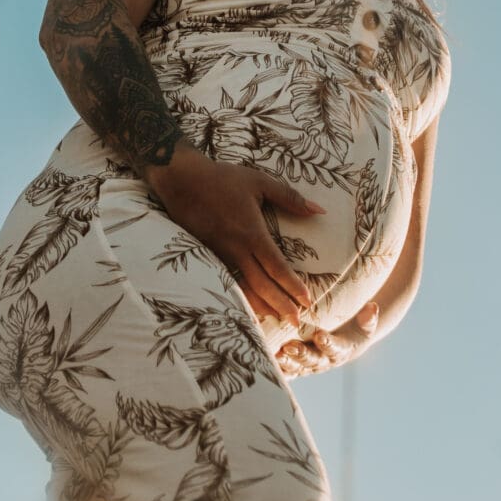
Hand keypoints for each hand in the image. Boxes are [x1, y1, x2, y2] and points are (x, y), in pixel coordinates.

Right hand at [144, 145, 324, 328]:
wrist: (181, 180)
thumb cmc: (222, 178)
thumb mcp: (260, 182)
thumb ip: (290, 198)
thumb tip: (319, 210)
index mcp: (251, 232)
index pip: (276, 266)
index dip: (292, 286)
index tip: (307, 300)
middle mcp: (235, 248)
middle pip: (261, 285)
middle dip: (280, 305)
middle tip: (297, 322)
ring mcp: (219, 254)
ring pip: (242, 288)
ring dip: (261, 306)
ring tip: (277, 319)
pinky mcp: (207, 255)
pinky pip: (227, 281)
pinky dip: (240, 297)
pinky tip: (248, 306)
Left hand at [275, 299, 380, 379]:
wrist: (346, 342)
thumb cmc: (355, 329)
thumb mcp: (365, 324)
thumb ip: (368, 318)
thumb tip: (371, 308)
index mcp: (340, 351)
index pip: (335, 348)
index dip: (328, 343)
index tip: (321, 336)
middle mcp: (323, 361)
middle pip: (311, 360)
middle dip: (301, 355)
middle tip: (290, 348)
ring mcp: (307, 365)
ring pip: (296, 367)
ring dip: (285, 363)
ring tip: (275, 356)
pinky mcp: (295, 366)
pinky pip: (284, 370)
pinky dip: (274, 368)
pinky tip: (263, 362)